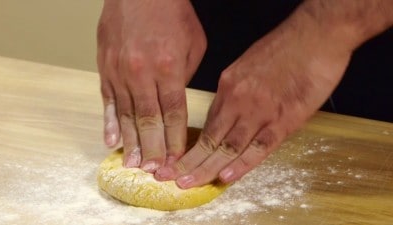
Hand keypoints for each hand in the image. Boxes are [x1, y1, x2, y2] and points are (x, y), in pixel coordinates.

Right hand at [97, 0, 205, 171]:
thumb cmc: (172, 14)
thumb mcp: (194, 45)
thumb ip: (185, 78)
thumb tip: (174, 104)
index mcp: (169, 67)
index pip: (173, 113)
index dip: (174, 140)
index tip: (176, 160)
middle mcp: (142, 73)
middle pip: (149, 120)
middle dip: (154, 149)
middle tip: (154, 172)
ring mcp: (120, 71)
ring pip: (126, 115)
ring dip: (131, 143)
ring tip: (134, 165)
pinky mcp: (105, 68)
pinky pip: (107, 101)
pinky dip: (109, 123)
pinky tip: (111, 141)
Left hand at [155, 4, 354, 187]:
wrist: (315, 35)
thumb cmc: (285, 46)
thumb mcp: (249, 64)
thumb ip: (238, 90)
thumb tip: (231, 113)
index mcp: (229, 85)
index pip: (207, 124)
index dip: (193, 146)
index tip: (180, 159)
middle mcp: (239, 100)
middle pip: (210, 138)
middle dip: (189, 161)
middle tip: (169, 177)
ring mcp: (260, 111)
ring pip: (229, 146)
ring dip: (207, 167)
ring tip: (188, 183)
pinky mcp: (284, 119)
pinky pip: (259, 146)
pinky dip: (242, 164)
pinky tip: (226, 177)